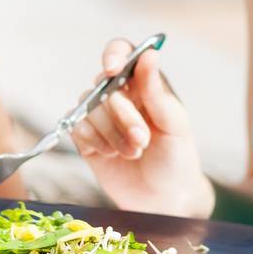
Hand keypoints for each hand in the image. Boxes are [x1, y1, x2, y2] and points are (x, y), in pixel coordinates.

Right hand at [70, 39, 213, 217]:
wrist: (164, 200)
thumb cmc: (176, 158)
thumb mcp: (174, 124)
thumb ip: (156, 91)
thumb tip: (149, 54)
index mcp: (144, 84)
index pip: (121, 53)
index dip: (113, 55)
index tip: (112, 70)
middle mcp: (120, 96)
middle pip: (103, 87)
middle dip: (123, 116)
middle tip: (142, 140)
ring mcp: (101, 117)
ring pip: (88, 108)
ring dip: (111, 133)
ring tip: (132, 152)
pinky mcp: (87, 139)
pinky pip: (76, 127)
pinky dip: (93, 141)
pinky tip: (110, 154)